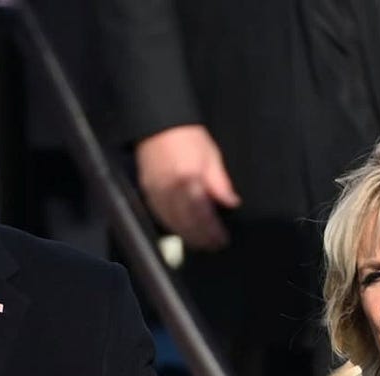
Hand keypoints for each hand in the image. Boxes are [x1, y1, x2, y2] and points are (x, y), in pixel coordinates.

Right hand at [134, 124, 239, 250]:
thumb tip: (231, 203)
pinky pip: (160, 215)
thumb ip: (220, 183)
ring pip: (172, 223)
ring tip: (199, 243)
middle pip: (186, 223)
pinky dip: (172, 226)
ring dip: (187, 236)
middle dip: (200, 238)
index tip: (221, 239)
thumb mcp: (211, 156)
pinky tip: (181, 231)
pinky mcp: (148, 191)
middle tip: (212, 246)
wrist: (158, 124)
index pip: (203, 214)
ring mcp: (157, 192)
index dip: (212, 230)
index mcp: (189, 179)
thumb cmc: (187, 137)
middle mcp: (171, 190)